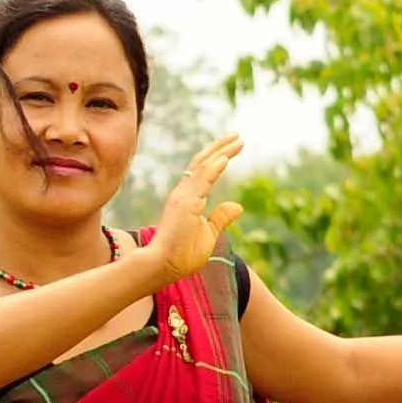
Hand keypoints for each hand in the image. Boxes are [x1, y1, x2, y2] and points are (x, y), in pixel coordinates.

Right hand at [146, 134, 247, 277]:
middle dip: (220, 148)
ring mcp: (183, 196)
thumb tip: (238, 206)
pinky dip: (213, 168)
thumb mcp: (209, 233)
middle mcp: (184, 193)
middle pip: (203, 162)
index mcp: (189, 198)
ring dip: (221, 152)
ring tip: (237, 140)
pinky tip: (226, 158)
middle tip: (238, 136)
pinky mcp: (185, 203)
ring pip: (203, 166)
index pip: (204, 171)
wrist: (164, 266)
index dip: (218, 157)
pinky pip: (201, 181)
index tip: (234, 147)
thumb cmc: (183, 254)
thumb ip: (221, 218)